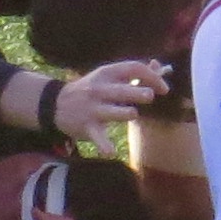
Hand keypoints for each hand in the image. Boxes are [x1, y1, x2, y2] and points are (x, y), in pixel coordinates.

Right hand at [49, 60, 170, 137]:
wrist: (56, 104)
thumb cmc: (91, 89)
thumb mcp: (107, 76)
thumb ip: (133, 73)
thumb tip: (160, 67)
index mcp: (107, 73)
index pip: (132, 68)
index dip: (151, 77)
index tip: (164, 90)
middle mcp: (99, 90)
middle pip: (122, 90)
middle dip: (138, 93)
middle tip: (150, 97)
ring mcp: (92, 109)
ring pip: (113, 112)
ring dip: (126, 114)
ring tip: (132, 114)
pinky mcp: (87, 127)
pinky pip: (97, 137)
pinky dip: (104, 145)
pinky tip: (110, 152)